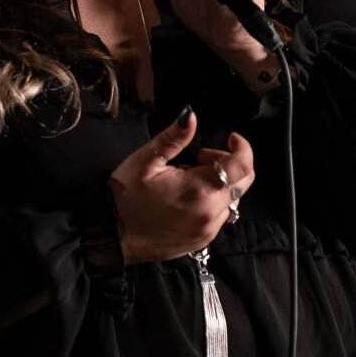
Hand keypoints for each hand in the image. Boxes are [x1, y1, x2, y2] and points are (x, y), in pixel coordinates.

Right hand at [108, 108, 254, 262]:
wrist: (112, 237)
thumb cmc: (125, 197)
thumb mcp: (146, 160)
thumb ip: (174, 138)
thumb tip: (191, 115)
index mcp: (200, 190)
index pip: (242, 166)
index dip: (242, 147)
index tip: (231, 137)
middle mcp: (211, 213)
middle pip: (243, 183)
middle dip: (231, 163)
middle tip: (201, 157)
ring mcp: (208, 230)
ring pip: (232, 200)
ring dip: (221, 183)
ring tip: (189, 177)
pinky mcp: (203, 241)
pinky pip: (220, 217)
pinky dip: (213, 201)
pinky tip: (187, 197)